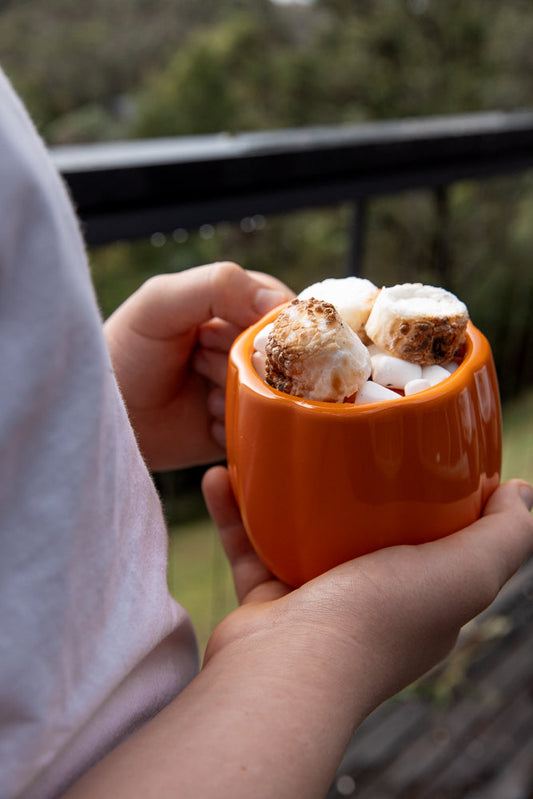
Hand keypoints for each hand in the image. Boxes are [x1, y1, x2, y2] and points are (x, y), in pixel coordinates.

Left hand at [104, 262, 292, 469]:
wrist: (105, 416)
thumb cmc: (126, 352)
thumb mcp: (160, 302)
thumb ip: (217, 285)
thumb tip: (283, 302)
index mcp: (239, 306)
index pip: (286, 312)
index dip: (263, 330)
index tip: (219, 338)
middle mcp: (252, 347)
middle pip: (286, 358)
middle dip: (244, 366)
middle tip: (198, 364)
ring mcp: (252, 389)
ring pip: (278, 397)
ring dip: (239, 398)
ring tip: (200, 396)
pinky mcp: (247, 427)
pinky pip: (266, 430)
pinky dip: (239, 428)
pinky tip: (206, 423)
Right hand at [203, 468, 532, 710]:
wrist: (286, 671)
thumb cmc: (377, 620)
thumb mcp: (464, 572)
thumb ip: (505, 536)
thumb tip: (522, 492)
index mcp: (422, 596)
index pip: (438, 535)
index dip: (433, 490)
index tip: (415, 443)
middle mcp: (373, 601)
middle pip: (366, 527)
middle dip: (353, 483)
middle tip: (337, 432)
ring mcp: (317, 602)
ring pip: (301, 531)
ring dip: (284, 491)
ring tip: (271, 447)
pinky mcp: (269, 603)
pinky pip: (249, 546)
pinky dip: (234, 513)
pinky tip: (219, 476)